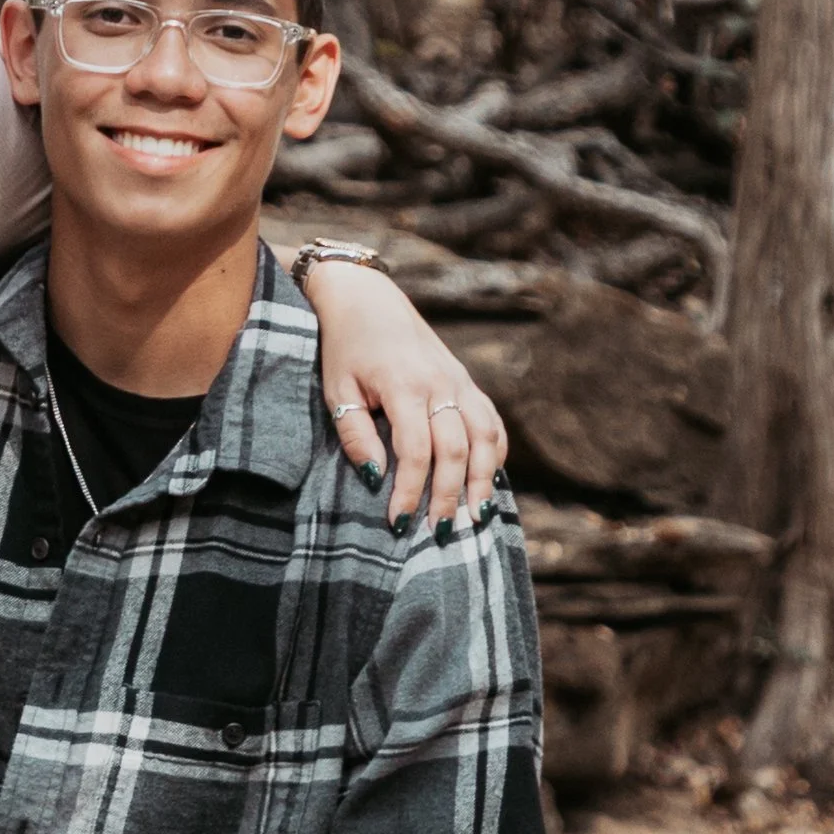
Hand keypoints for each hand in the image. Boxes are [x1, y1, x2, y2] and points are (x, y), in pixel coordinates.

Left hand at [304, 262, 505, 532]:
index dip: (410, 490)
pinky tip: (489, 482)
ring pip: (485, 437)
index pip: (415, 451)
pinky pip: (492, 422)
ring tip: (477, 517)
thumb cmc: (345, 349)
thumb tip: (375, 478)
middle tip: (442, 533)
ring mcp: (459, 382)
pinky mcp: (467, 382)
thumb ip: (355, 434)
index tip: (399, 522)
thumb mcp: (337, 390)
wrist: (368, 300)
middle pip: (456, 450)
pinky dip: (495, 453)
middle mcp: (440, 384)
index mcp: (404, 387)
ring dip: (483, 480)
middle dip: (451, 496)